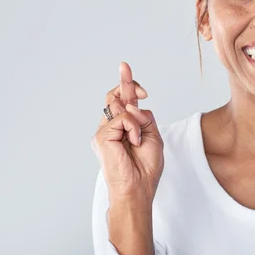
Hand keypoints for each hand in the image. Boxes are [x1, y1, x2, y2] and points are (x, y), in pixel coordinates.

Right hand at [91, 62, 163, 202]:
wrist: (139, 188)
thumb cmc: (146, 168)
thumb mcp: (153, 136)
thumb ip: (144, 117)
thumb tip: (132, 103)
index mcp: (124, 127)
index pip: (123, 100)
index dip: (127, 84)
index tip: (128, 70)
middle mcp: (112, 127)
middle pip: (115, 96)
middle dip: (125, 81)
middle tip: (126, 67)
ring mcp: (105, 131)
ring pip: (120, 106)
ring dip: (136, 119)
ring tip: (138, 139)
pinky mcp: (101, 137)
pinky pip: (121, 118)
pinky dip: (133, 127)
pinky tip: (133, 142)